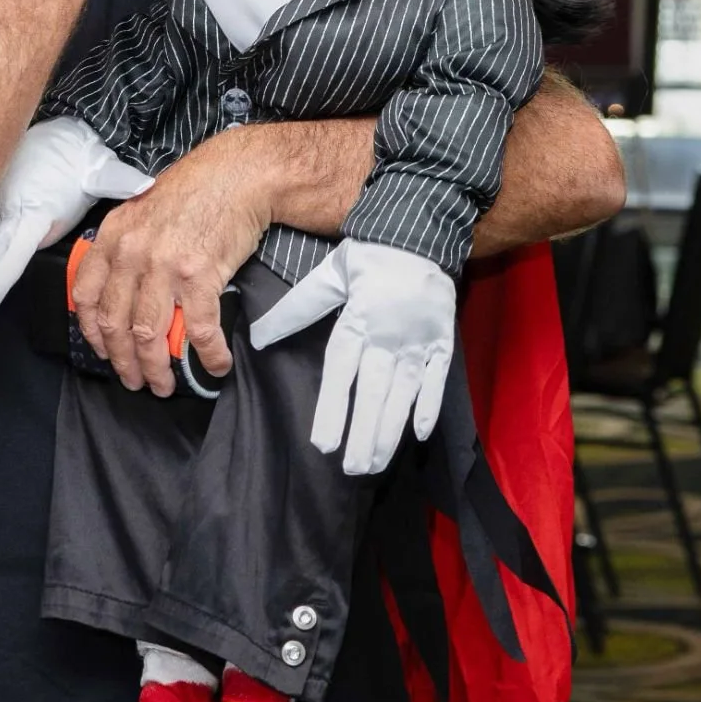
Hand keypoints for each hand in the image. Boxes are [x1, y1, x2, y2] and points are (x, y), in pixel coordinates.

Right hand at [0, 118, 153, 315]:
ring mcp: (4, 209)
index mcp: (35, 209)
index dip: (0, 278)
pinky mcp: (2, 208)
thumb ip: (121, 181)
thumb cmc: (79, 155)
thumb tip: (147, 184)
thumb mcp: (100, 169)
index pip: (15, 252)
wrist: (59, 131)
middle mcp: (13, 211)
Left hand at [69, 129, 274, 395]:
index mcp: (113, 236)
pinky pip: (197, 330)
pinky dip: (207, 355)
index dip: (91, 331)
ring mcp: (163, 266)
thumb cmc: (195, 191)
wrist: (238, 174)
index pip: (86, 294)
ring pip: (148, 335)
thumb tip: (123, 289)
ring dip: (155, 369)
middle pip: (115, 323)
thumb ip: (126, 246)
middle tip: (134, 381)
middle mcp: (131, 253)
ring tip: (164, 386)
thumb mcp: (143, 211)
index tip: (102, 350)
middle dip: (123, 361)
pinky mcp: (199, 276)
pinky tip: (215, 366)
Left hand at [248, 239, 453, 475]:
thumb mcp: (326, 277)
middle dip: (363, 433)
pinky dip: (431, 406)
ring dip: (391, 430)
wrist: (420, 233)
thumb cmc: (367, 258)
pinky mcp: (442, 340)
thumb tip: (258, 337)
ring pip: (404, 393)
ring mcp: (418, 340)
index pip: (342, 374)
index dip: (333, 410)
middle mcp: (388, 336)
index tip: (323, 444)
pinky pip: (438, 379)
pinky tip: (419, 434)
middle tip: (352, 469)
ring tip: (377, 463)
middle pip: (374, 392)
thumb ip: (294, 310)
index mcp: (357, 320)